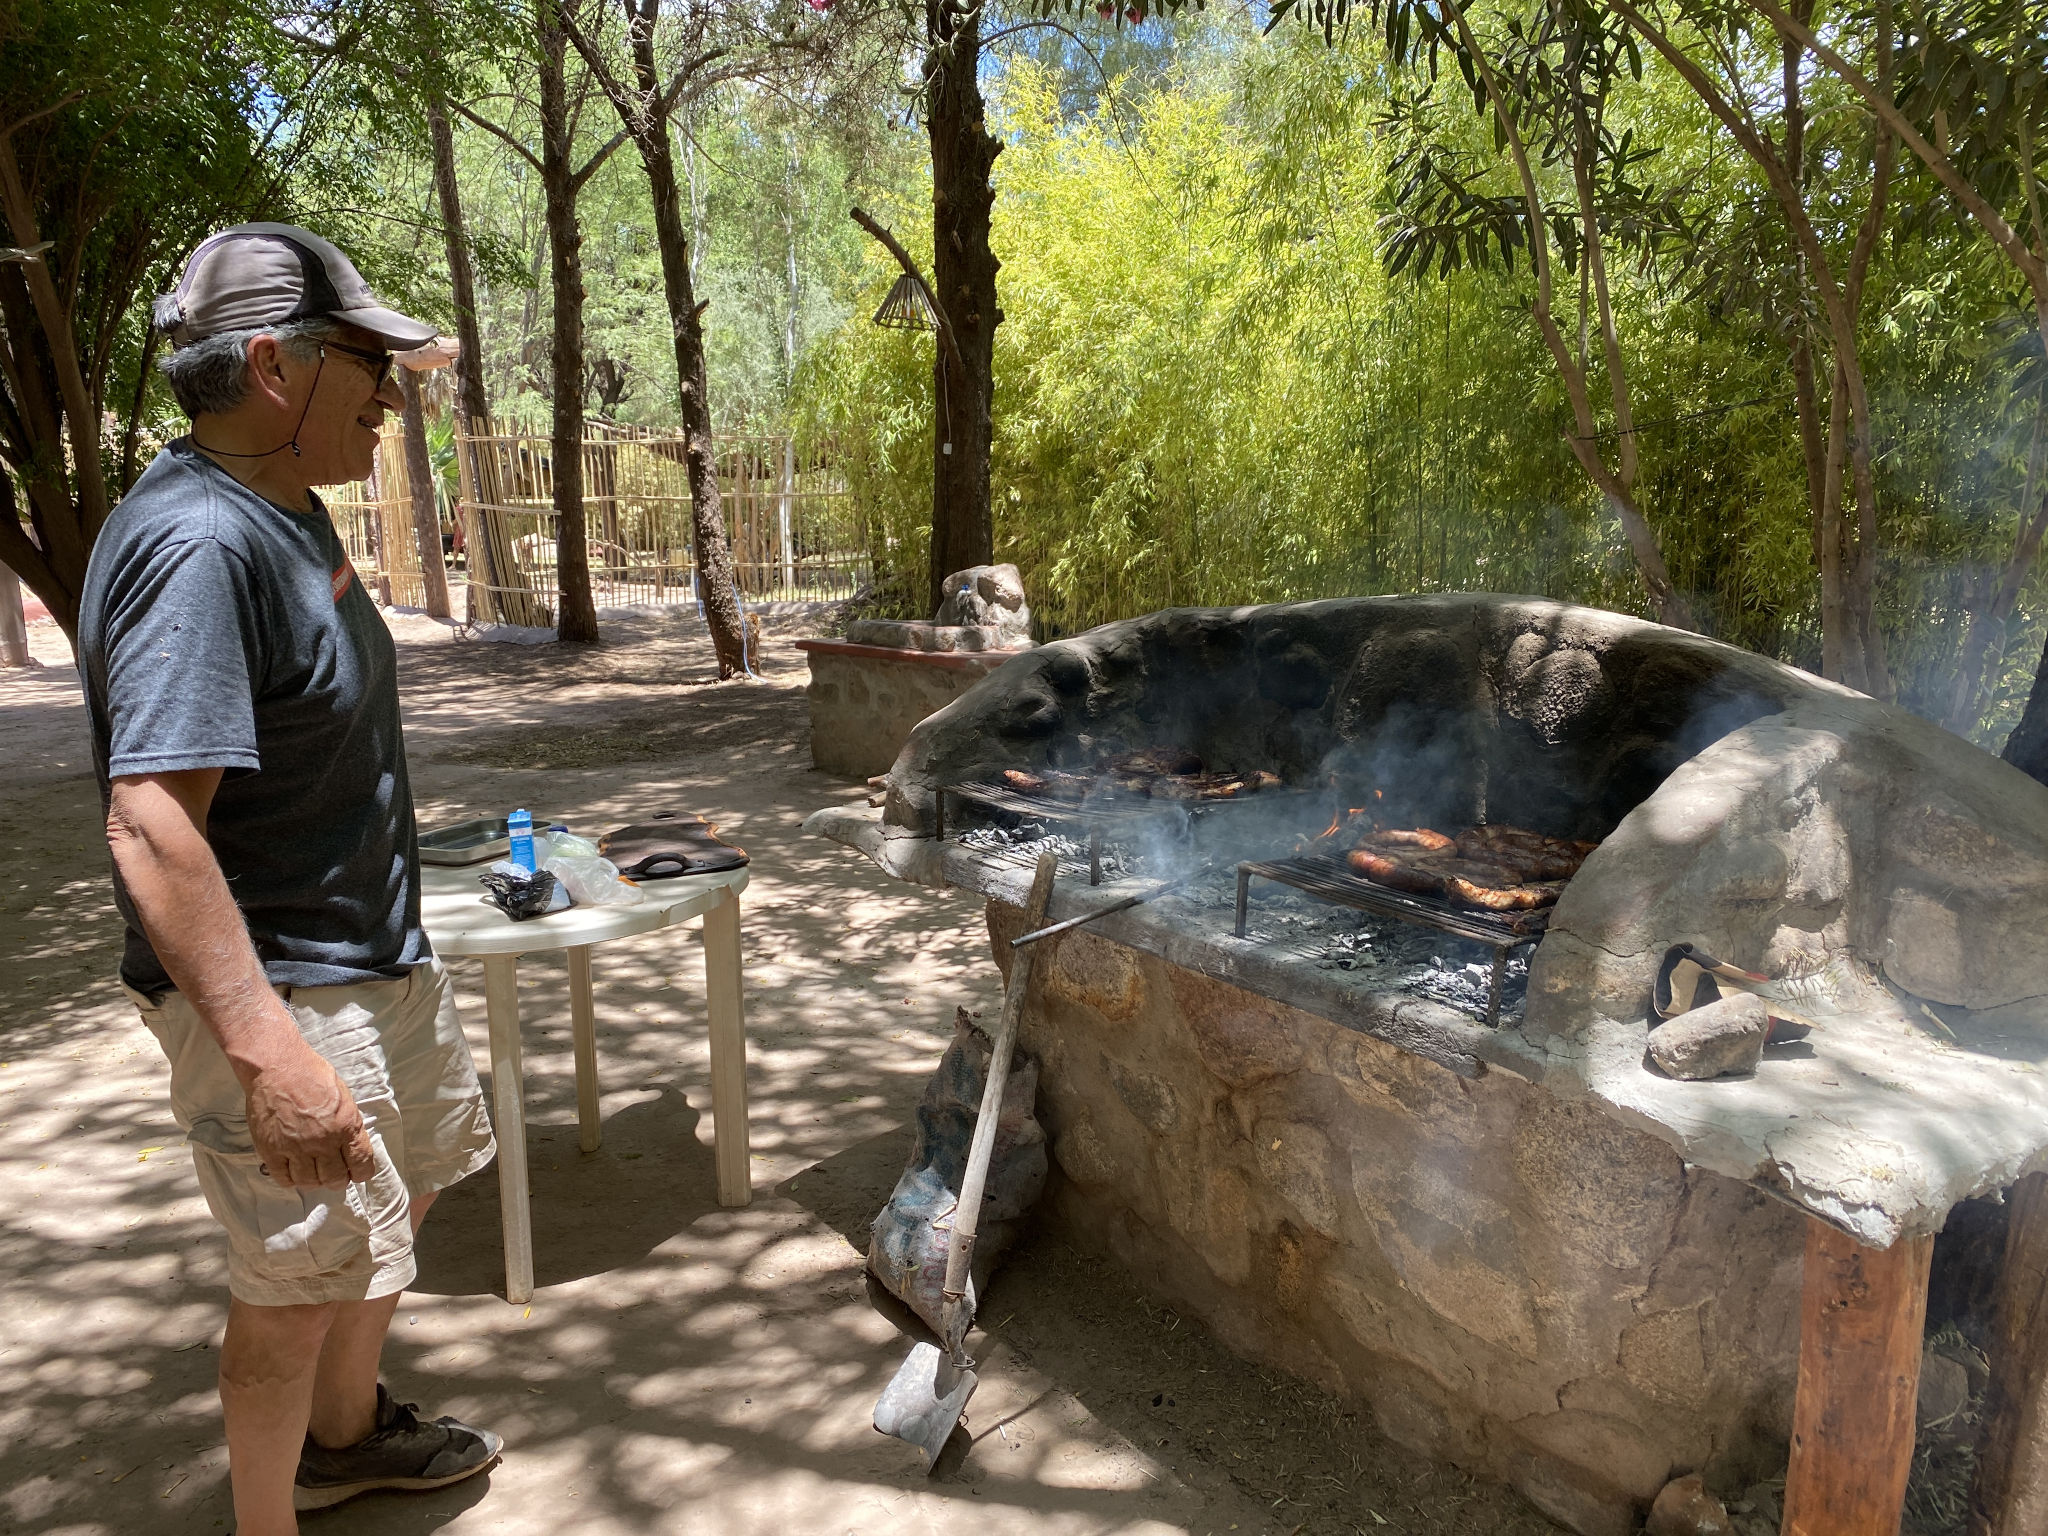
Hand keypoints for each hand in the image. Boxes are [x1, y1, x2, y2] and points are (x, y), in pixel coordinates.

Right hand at [244, 1040, 376, 1188]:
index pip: (361, 1164)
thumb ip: (350, 1124)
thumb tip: (352, 1147)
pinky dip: (291, 1179)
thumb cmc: (312, 1075)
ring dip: (314, 1181)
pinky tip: (293, 1170)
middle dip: (338, 1180)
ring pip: (310, 1182)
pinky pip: (284, 1179)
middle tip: (334, 1174)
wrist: (278, 1066)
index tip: (357, 1173)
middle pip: (335, 1179)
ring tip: (313, 1172)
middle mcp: (323, 1141)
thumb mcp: (344, 1097)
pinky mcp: (271, 1150)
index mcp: (346, 1126)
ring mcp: (296, 1148)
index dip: (361, 1173)